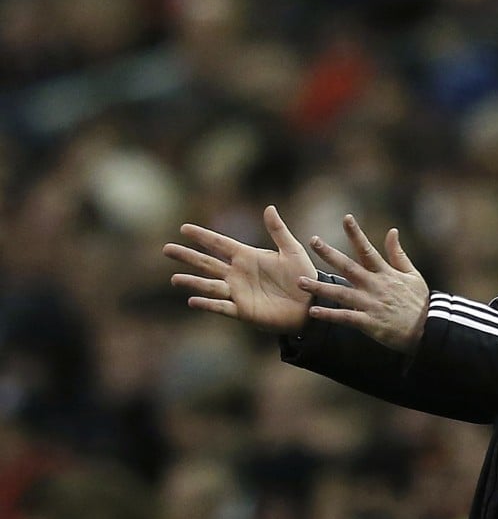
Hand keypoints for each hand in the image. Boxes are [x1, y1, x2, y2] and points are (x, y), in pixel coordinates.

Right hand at [162, 205, 315, 332]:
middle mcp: (238, 274)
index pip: (220, 244)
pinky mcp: (243, 311)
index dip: (203, 236)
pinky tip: (193, 300)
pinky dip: (208, 304)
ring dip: (193, 282)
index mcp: (248, 256)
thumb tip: (269, 207)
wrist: (311, 304)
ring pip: (210, 285)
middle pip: (207, 263)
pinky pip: (222, 307)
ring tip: (175, 278)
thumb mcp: (292, 251)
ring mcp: (239, 292)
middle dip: (188, 256)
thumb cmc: (303, 276)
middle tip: (166, 248)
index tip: (184, 228)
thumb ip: (278, 231)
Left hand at [297, 214, 428, 353]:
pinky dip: (330, 315)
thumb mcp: (412, 275)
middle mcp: (375, 286)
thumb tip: (392, 231)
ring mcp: (371, 304)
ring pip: (341, 294)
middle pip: (349, 267)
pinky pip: (346, 318)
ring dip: (320, 288)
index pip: (368, 249)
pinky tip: (313, 312)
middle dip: (330, 254)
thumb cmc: (420, 302)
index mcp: (385, 273)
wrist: (428, 329)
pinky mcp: (369, 323)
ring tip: (300, 282)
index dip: (356, 233)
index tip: (346, 217)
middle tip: (313, 241)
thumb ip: (398, 254)